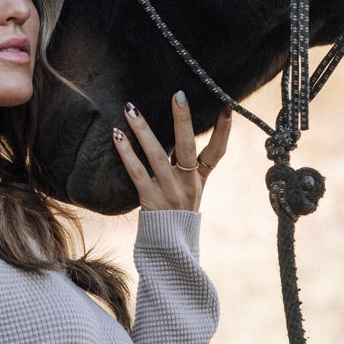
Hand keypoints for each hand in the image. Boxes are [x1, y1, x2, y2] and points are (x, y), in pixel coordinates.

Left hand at [113, 93, 232, 211]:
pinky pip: (137, 172)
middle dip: (183, 120)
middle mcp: (189, 184)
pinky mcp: (150, 199)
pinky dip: (126, 153)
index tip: (226, 107)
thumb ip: (186, 164)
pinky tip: (117, 135)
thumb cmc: (178, 213)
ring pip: (157, 155)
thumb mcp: (191, 189)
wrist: (170, 248)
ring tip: (131, 108)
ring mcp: (169, 191)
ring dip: (143, 130)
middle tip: (178, 96)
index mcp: (201, 179)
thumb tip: (178, 130)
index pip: (217, 152)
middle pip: (188, 147)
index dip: (224, 131)